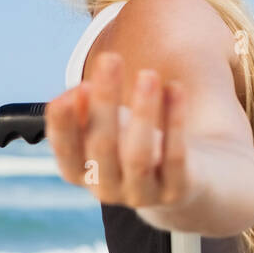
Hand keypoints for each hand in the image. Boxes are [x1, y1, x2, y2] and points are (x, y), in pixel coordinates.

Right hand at [45, 51, 192, 210]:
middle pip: (102, 145)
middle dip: (105, 100)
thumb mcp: (106, 127)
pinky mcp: (176, 191)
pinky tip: (175, 90)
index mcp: (81, 172)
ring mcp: (142, 194)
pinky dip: (175, 122)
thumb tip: (79, 93)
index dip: (66, 123)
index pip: (65, 151)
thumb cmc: (135, 144)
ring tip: (148, 74)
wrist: (187, 179)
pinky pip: (175, 156)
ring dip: (143, 112)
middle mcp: (106, 188)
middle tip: (110, 58)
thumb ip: (87, 113)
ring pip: (138, 155)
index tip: (78, 86)